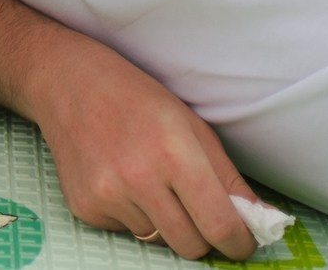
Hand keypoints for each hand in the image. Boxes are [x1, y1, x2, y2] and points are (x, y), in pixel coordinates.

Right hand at [12, 24, 259, 259]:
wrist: (66, 82)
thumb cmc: (136, 98)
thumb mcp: (192, 126)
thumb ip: (228, 179)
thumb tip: (261, 222)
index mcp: (175, 154)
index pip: (221, 227)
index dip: (240, 242)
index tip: (241, 240)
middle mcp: (138, 179)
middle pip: (192, 246)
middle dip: (203, 236)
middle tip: (197, 210)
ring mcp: (107, 195)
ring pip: (158, 240)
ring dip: (164, 222)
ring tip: (148, 181)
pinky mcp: (84, 207)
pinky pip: (126, 231)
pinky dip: (132, 215)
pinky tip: (119, 180)